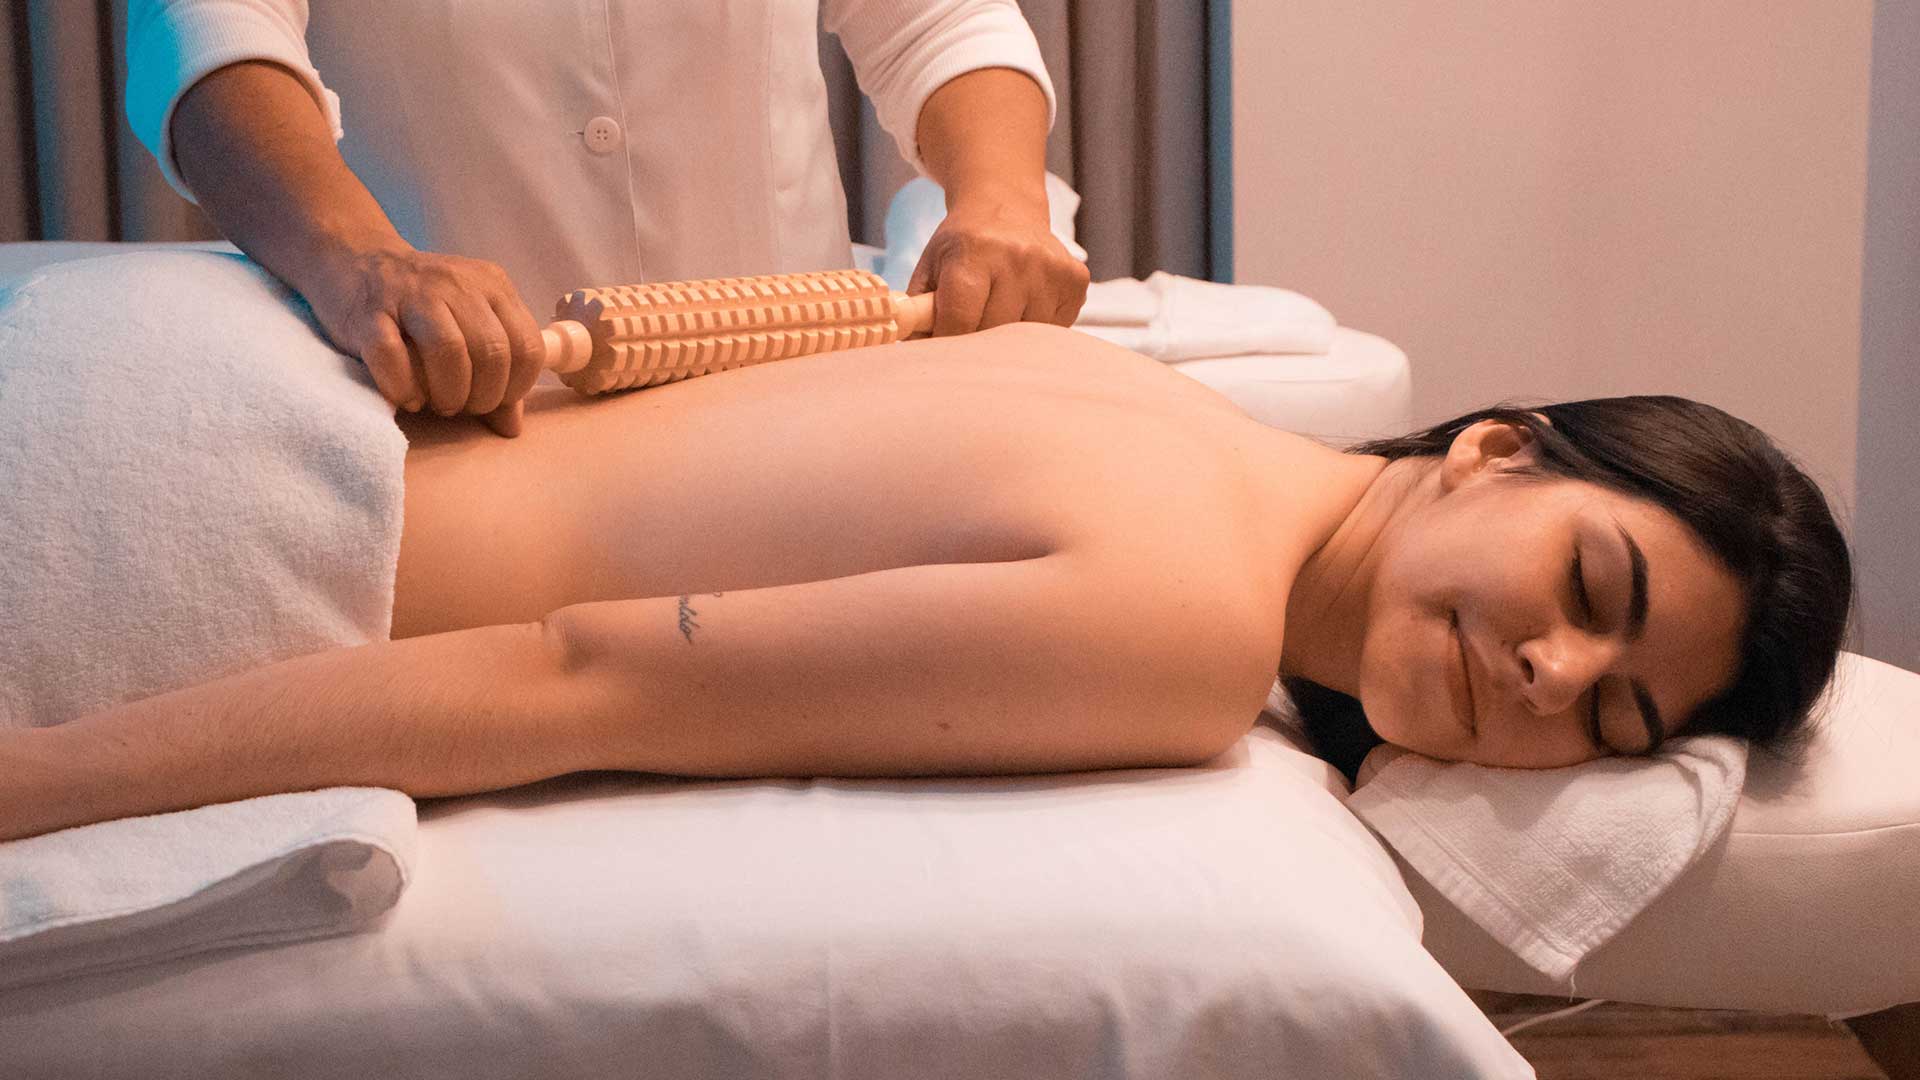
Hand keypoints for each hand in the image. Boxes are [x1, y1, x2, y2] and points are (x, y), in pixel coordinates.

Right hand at [302, 245, 546, 436]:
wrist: (354, 260)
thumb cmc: (421, 303)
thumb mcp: (469, 324)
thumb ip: (497, 369)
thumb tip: (511, 425)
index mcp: (492, 286)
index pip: (527, 345)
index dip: (517, 386)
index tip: (496, 402)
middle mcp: (456, 284)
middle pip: (491, 351)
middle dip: (484, 396)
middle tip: (464, 407)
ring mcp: (411, 294)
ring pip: (448, 350)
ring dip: (449, 393)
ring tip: (440, 404)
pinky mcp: (369, 312)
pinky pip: (392, 356)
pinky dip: (403, 388)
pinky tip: (407, 397)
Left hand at [907, 194, 1089, 336]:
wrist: (1005, 208)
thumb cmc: (962, 245)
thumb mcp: (929, 268)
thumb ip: (918, 312)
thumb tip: (913, 355)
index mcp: (974, 252)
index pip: (960, 320)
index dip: (947, 343)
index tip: (942, 349)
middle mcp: (1017, 257)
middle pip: (994, 333)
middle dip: (976, 340)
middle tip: (969, 328)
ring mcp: (1051, 269)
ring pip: (1026, 338)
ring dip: (1009, 337)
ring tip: (998, 311)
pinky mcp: (1076, 280)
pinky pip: (1054, 329)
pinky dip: (1036, 327)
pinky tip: (1025, 304)